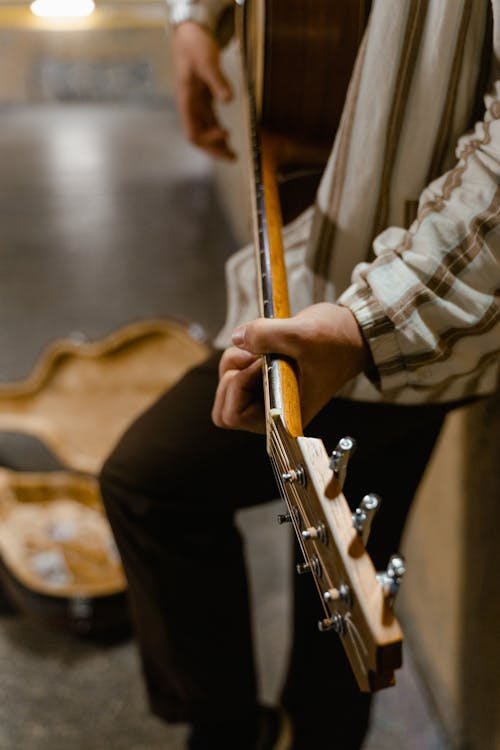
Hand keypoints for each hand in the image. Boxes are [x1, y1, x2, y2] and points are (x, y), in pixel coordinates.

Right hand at [172, 22, 234, 159]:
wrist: (190, 33)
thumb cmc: (195, 46)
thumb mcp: (207, 62)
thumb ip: (218, 81)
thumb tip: (228, 100)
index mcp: (186, 101)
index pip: (193, 132)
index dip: (208, 139)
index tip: (225, 135)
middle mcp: (190, 106)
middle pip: (200, 137)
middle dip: (215, 149)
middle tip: (233, 158)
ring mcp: (196, 104)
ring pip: (205, 131)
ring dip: (218, 143)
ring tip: (232, 154)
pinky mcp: (204, 99)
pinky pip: (210, 121)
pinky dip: (218, 130)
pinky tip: (228, 135)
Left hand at [211, 303, 371, 432]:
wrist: (352, 334)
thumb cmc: (336, 343)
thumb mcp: (301, 335)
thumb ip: (265, 335)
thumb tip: (236, 338)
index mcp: (283, 418)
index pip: (234, 416)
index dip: (239, 385)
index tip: (262, 363)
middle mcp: (272, 413)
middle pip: (223, 407)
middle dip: (232, 375)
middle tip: (257, 355)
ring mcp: (266, 397)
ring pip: (227, 387)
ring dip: (236, 360)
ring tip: (264, 346)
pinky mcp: (263, 382)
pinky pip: (235, 373)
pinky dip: (241, 354)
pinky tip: (264, 344)